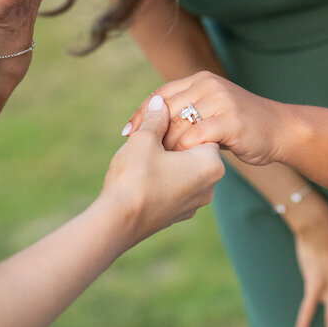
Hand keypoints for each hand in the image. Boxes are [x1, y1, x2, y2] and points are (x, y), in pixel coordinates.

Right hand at [102, 96, 223, 247]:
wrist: (116, 224)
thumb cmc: (134, 178)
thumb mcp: (144, 139)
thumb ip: (156, 118)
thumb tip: (160, 102)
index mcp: (211, 164)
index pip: (202, 131)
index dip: (178, 123)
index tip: (159, 123)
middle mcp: (210, 186)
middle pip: (194, 150)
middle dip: (172, 141)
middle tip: (149, 138)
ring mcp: (195, 203)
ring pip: (184, 170)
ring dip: (166, 160)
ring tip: (143, 157)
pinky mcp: (178, 215)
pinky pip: (175, 187)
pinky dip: (162, 179)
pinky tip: (141, 177)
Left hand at [121, 71, 283, 165]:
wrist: (281, 129)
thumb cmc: (244, 125)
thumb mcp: (214, 110)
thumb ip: (188, 111)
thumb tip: (152, 125)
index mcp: (201, 80)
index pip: (161, 93)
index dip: (142, 113)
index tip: (127, 133)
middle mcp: (208, 85)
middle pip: (165, 108)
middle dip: (148, 132)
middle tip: (136, 153)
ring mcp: (220, 101)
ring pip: (178, 123)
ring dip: (164, 145)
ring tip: (155, 163)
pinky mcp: (229, 121)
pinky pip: (195, 138)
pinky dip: (183, 152)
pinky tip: (179, 165)